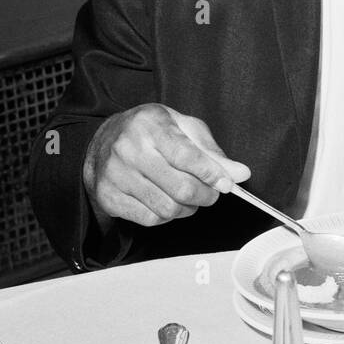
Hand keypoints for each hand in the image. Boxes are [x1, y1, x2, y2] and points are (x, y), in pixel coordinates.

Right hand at [83, 104, 249, 227]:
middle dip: (205, 195)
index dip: (211, 174)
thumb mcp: (181, 127)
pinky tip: (167, 201)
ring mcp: (115, 175)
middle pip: (180, 188)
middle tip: (211, 193)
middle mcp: (128, 149)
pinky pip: (150, 219)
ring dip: (188, 209)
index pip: (186, 156)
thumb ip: (211, 151)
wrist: (103, 140)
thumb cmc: (149, 131)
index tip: (226, 184)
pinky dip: (166, 216)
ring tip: (190, 198)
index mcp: (150, 125)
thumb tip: (240, 173)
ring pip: (167, 208)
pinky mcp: (108, 197)